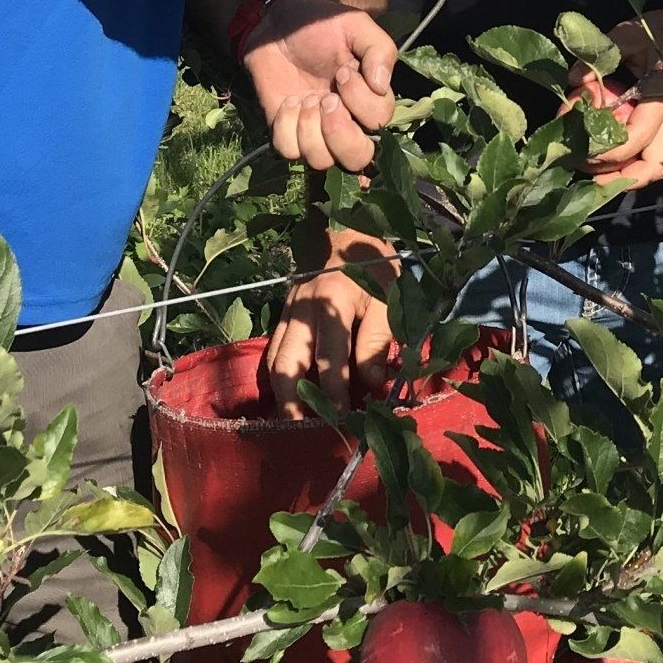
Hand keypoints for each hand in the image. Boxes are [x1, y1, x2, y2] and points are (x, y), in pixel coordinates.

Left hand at [241, 0, 396, 172]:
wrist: (275, 26)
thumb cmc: (320, 26)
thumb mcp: (356, 26)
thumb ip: (379, 50)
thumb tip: (382, 86)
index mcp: (369, 99)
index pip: (379, 121)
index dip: (361, 101)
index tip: (342, 73)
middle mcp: (347, 123)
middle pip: (357, 159)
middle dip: (340, 133)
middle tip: (326, 99)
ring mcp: (316, 132)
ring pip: (321, 161)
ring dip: (310, 129)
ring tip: (305, 99)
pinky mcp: (287, 133)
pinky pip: (289, 151)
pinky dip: (287, 127)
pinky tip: (288, 103)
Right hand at [265, 228, 397, 413]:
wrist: (350, 229)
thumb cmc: (374, 266)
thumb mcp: (388, 299)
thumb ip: (378, 341)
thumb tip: (372, 386)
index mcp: (331, 303)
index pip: (329, 359)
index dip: (336, 393)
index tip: (344, 420)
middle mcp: (302, 309)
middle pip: (286, 364)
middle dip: (292, 402)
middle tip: (302, 433)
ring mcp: (288, 311)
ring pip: (274, 360)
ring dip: (281, 394)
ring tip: (291, 423)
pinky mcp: (283, 313)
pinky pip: (274, 350)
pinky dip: (278, 377)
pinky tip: (287, 397)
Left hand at [566, 5, 662, 190]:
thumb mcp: (630, 34)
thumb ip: (600, 56)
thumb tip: (573, 81)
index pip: (637, 139)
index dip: (607, 151)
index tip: (579, 146)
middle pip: (653, 167)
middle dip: (618, 176)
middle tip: (586, 169)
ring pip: (657, 165)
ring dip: (627, 174)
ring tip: (595, 168)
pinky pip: (659, 154)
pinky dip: (636, 161)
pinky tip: (613, 154)